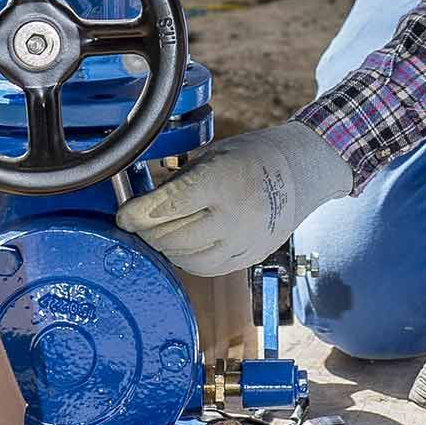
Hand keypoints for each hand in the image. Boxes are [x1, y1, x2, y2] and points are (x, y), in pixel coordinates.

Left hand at [116, 121, 351, 276]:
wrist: (301, 173)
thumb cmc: (253, 158)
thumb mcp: (213, 156)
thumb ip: (179, 183)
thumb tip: (142, 206)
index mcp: (222, 182)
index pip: (167, 206)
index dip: (137, 213)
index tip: (124, 215)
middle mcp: (234, 216)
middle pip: (172, 237)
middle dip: (147, 231)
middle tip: (139, 222)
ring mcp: (243, 241)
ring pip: (186, 259)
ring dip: (166, 247)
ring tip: (161, 232)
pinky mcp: (248, 257)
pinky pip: (207, 268)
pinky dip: (187, 259)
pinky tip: (183, 245)